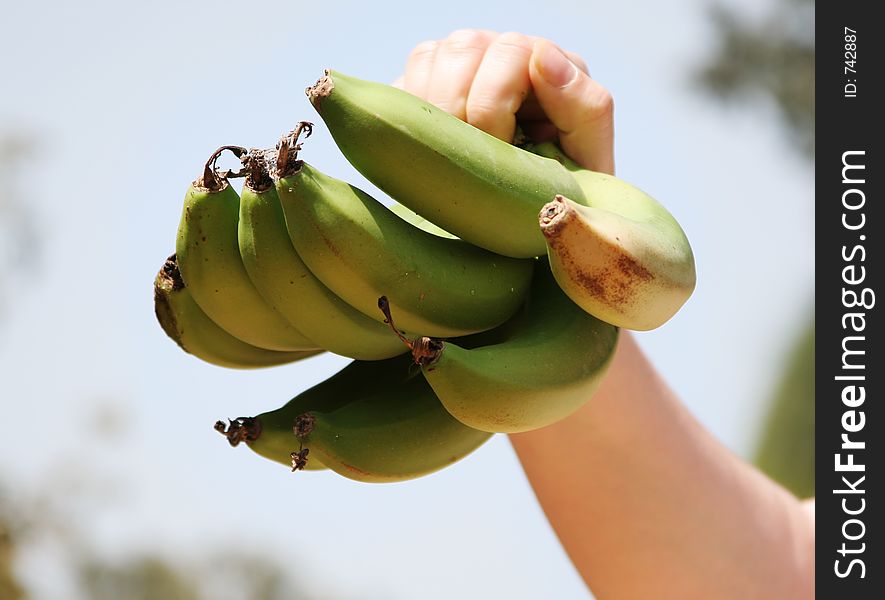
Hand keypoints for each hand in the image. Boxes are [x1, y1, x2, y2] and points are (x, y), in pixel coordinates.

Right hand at [394, 29, 614, 174]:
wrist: (525, 213)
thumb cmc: (563, 187)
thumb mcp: (589, 157)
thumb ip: (584, 105)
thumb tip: (543, 54)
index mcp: (548, 61)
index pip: (510, 52)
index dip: (493, 107)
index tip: (498, 153)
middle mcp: (503, 50)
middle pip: (464, 49)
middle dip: (460, 113)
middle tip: (469, 162)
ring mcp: (462, 62)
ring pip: (429, 56)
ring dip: (433, 112)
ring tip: (450, 156)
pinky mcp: (426, 82)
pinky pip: (403, 78)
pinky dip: (410, 113)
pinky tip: (430, 147)